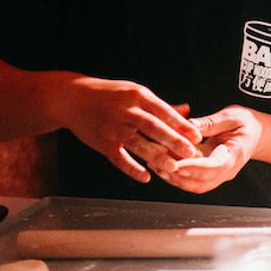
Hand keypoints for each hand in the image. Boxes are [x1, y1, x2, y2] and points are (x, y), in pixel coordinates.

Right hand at [57, 76, 202, 183]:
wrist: (73, 99)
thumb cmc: (110, 95)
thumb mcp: (135, 93)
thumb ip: (161, 105)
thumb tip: (187, 110)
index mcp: (138, 96)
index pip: (164, 112)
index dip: (181, 125)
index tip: (197, 136)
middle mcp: (126, 111)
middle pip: (153, 127)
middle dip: (174, 141)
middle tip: (192, 152)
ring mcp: (113, 128)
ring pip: (138, 144)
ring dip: (156, 156)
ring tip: (173, 167)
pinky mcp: (102, 143)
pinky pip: (119, 158)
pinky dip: (132, 168)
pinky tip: (146, 177)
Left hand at [154, 105, 263, 194]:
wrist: (257, 135)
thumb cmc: (246, 124)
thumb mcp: (232, 116)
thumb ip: (211, 122)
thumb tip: (190, 125)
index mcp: (235, 155)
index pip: (214, 167)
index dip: (194, 167)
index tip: (176, 163)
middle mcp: (227, 170)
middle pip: (201, 182)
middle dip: (178, 175)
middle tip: (158, 162)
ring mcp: (219, 176)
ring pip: (195, 186)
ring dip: (174, 178)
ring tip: (156, 163)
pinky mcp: (210, 175)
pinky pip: (193, 181)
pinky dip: (177, 176)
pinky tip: (163, 164)